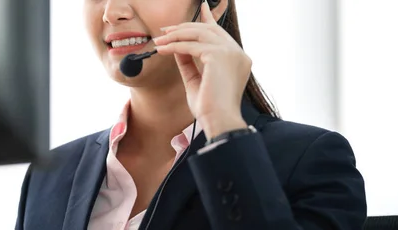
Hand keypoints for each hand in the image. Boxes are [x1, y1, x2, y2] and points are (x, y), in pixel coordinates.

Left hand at [153, 2, 250, 137]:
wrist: (218, 121)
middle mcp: (238, 53)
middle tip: (165, 30)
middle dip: (184, 27)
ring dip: (176, 36)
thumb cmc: (209, 109)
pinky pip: (191, 46)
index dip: (208, 18)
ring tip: (159, 40)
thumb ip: (189, 63)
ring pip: (198, 34)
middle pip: (208, 29)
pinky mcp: (220, 56)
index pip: (220, 32)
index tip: (200, 7)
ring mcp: (231, 53)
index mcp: (237, 59)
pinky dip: (174, 46)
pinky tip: (162, 49)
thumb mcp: (196, 81)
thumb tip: (177, 48)